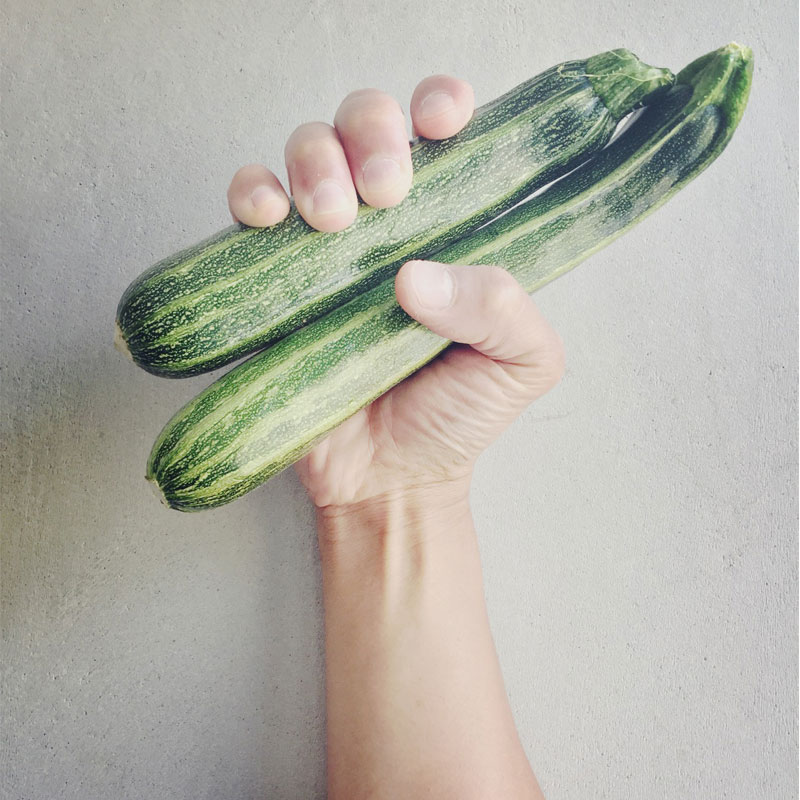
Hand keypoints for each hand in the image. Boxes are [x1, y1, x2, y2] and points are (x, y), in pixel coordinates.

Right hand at [227, 77, 564, 509]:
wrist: (390, 479)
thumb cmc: (459, 416)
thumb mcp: (521, 364)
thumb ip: (504, 308)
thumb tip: (415, 273)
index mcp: (453, 227)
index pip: (445, 134)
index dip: (440, 103)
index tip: (442, 120)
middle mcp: (389, 223)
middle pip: (367, 122)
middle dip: (372, 135)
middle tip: (383, 194)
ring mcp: (327, 246)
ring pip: (308, 149)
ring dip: (314, 162)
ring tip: (332, 222)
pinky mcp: (274, 277)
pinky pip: (250, 207)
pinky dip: (251, 194)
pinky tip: (267, 218)